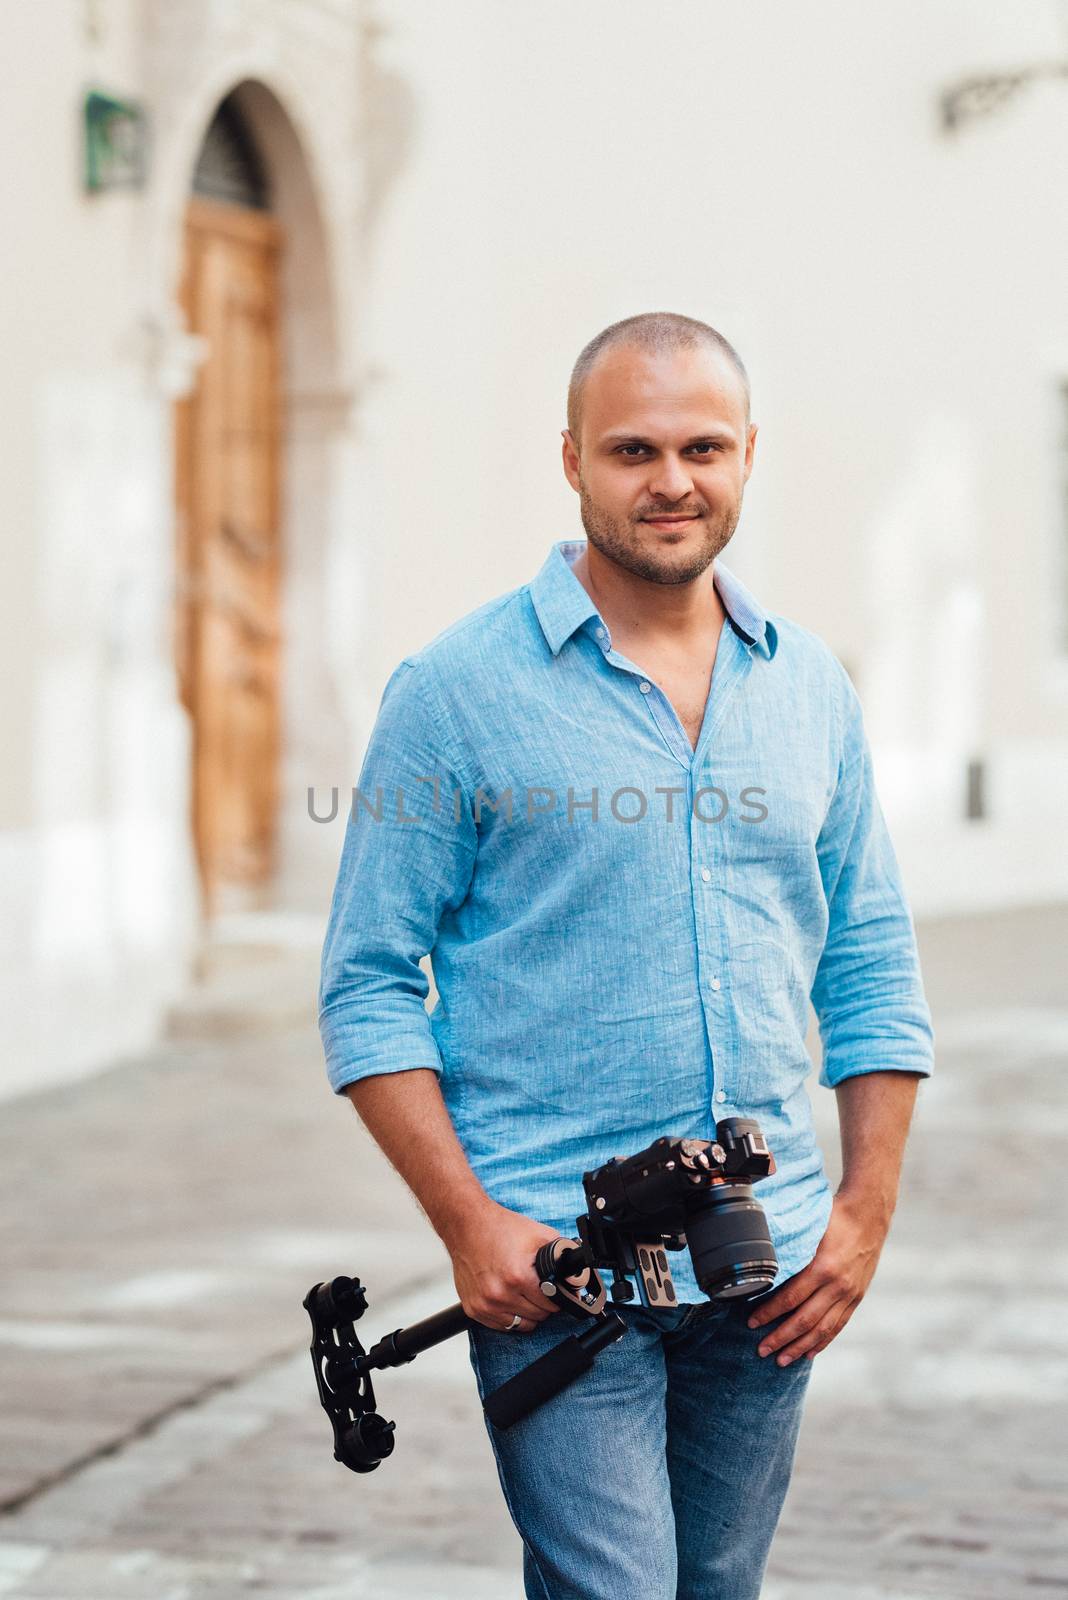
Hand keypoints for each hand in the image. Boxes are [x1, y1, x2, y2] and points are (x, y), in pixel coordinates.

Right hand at [444, 1198, 562, 1332]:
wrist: (466, 1225)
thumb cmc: (499, 1228)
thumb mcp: (538, 1235)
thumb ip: (562, 1255)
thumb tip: (576, 1274)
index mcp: (518, 1277)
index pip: (551, 1304)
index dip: (556, 1297)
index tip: (554, 1291)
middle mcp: (500, 1294)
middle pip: (537, 1316)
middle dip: (543, 1304)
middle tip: (539, 1289)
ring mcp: (485, 1304)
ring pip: (520, 1325)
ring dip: (527, 1313)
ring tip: (524, 1294)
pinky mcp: (473, 1309)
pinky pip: (500, 1326)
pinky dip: (508, 1316)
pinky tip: (509, 1299)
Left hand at [746, 1194, 888, 1366]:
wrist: (868, 1216)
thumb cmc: (833, 1218)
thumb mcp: (809, 1232)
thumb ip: (791, 1253)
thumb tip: (763, 1269)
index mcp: (822, 1267)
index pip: (790, 1298)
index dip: (769, 1313)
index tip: (751, 1322)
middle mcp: (837, 1285)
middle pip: (804, 1320)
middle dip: (780, 1338)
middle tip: (761, 1350)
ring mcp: (849, 1294)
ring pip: (822, 1329)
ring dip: (800, 1347)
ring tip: (782, 1359)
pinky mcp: (856, 1297)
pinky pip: (838, 1325)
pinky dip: (823, 1341)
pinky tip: (810, 1352)